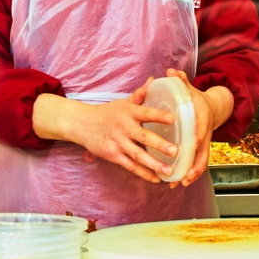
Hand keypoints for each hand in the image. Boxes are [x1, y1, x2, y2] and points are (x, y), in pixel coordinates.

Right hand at [33, 86, 178, 183]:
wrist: (83, 124)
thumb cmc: (108, 113)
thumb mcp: (123, 102)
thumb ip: (140, 94)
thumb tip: (154, 80)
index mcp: (129, 112)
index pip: (146, 113)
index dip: (159, 116)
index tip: (173, 119)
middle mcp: (124, 127)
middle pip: (143, 136)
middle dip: (159, 144)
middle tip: (175, 151)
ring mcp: (118, 142)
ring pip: (138, 155)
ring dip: (154, 164)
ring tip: (169, 171)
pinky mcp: (113, 155)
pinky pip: (130, 166)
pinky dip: (143, 173)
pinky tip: (156, 179)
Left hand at [164, 69, 234, 186]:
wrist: (212, 107)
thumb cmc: (196, 98)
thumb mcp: (189, 89)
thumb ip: (181, 81)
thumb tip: (170, 71)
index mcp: (203, 119)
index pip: (202, 130)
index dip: (198, 138)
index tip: (191, 146)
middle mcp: (205, 134)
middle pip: (203, 152)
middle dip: (194, 165)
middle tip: (183, 176)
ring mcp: (203, 144)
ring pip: (200, 162)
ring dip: (191, 174)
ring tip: (178, 184)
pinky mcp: (199, 150)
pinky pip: (196, 163)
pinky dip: (189, 174)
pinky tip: (177, 183)